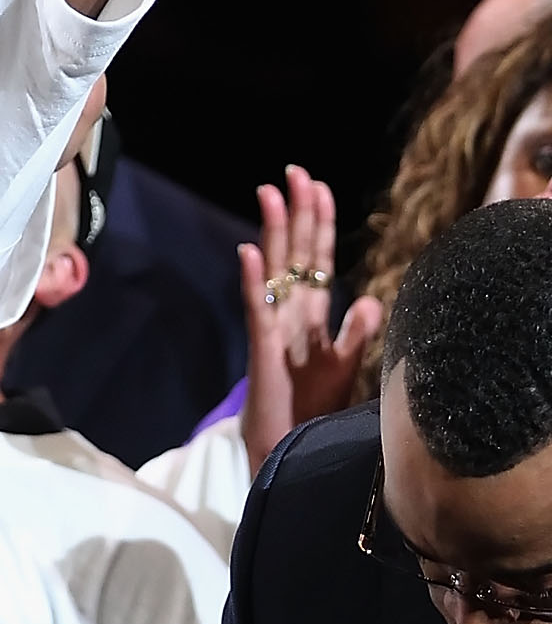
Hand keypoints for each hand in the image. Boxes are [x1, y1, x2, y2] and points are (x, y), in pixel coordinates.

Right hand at [237, 163, 380, 476]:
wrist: (290, 450)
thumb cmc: (314, 411)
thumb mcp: (345, 367)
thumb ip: (357, 333)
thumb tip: (373, 299)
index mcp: (312, 315)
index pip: (316, 259)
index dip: (318, 224)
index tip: (319, 187)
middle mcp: (291, 312)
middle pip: (294, 253)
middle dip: (297, 212)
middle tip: (295, 172)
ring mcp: (274, 326)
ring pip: (273, 268)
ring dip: (273, 231)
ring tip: (270, 193)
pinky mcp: (262, 347)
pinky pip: (256, 307)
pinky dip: (253, 280)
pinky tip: (250, 253)